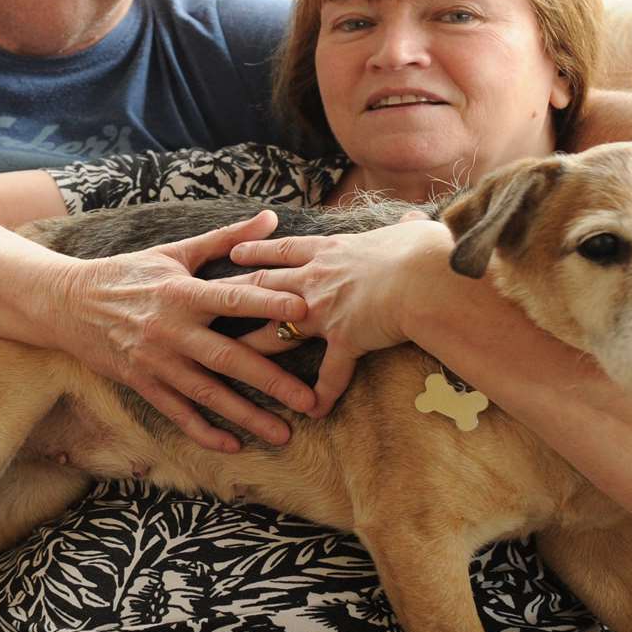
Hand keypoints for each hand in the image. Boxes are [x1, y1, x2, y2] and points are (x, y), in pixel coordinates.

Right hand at [53, 210, 313, 452]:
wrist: (68, 303)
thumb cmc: (129, 273)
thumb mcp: (174, 252)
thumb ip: (225, 239)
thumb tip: (271, 217)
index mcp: (182, 293)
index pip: (232, 297)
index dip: (268, 303)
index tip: (304, 312)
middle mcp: (171, 330)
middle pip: (228, 358)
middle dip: (272, 381)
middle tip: (309, 401)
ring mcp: (156, 361)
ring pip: (208, 394)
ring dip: (247, 416)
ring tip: (284, 433)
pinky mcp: (142, 382)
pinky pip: (177, 412)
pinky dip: (204, 430)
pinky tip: (233, 445)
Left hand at [227, 214, 452, 413]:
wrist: (425, 277)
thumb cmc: (422, 250)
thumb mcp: (412, 231)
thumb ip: (409, 228)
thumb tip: (419, 221)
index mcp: (330, 251)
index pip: (285, 249)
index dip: (258, 251)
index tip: (235, 254)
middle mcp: (318, 280)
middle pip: (263, 287)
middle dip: (233, 294)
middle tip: (207, 301)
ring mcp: (325, 312)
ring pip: (276, 332)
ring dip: (252, 348)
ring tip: (228, 360)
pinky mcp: (343, 339)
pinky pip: (330, 374)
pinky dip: (323, 393)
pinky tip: (315, 411)